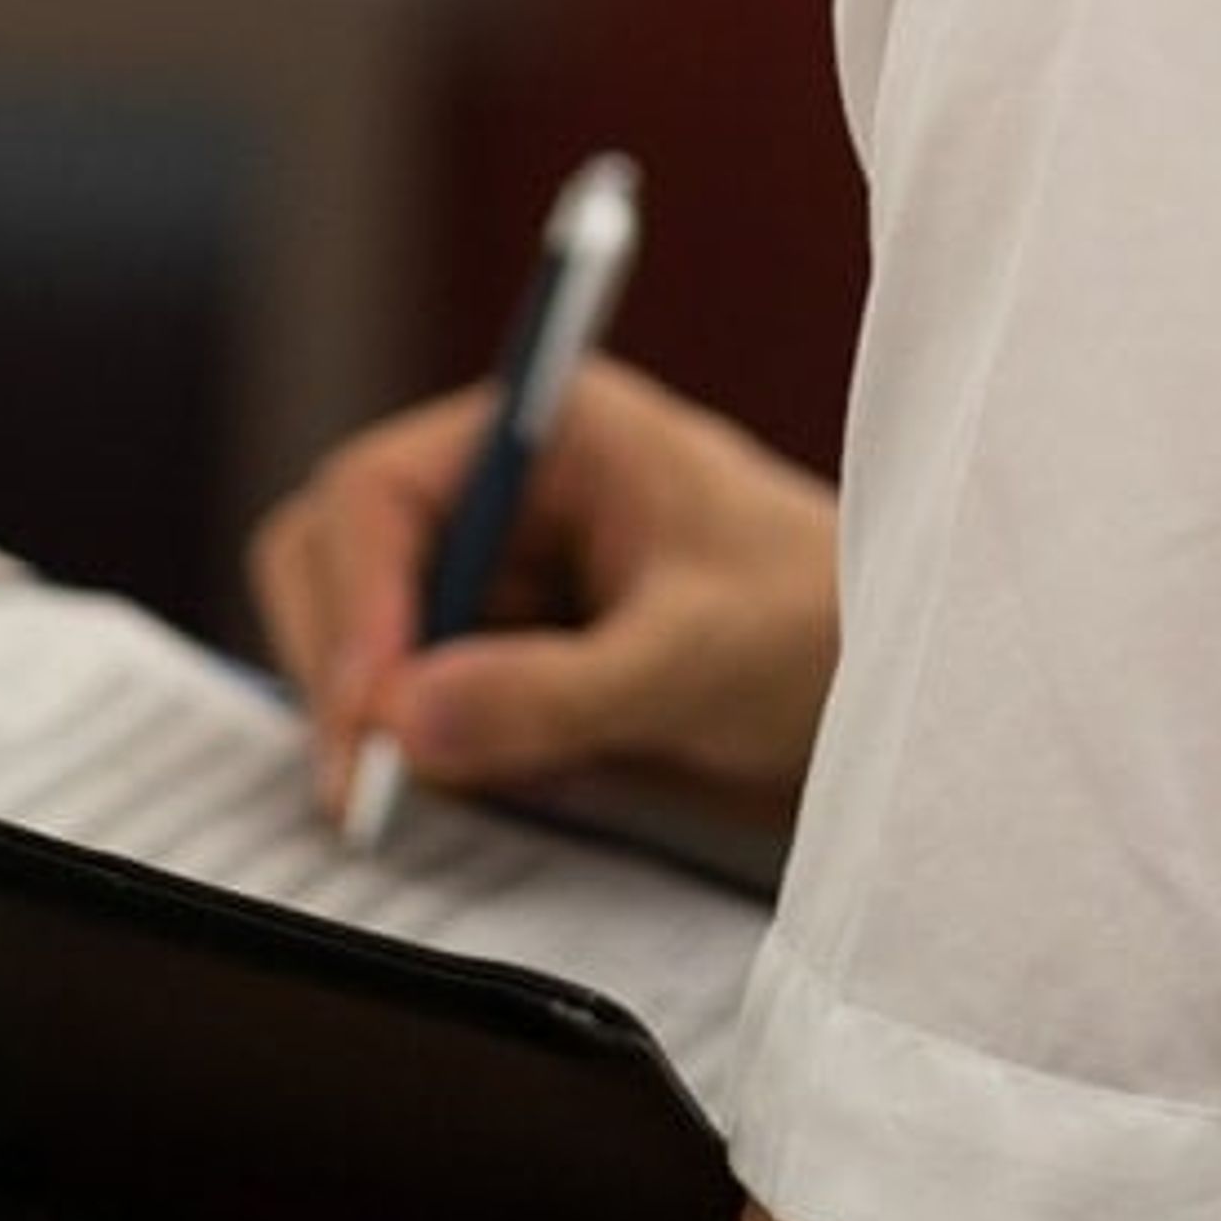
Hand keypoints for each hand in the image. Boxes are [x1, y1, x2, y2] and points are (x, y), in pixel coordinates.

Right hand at [251, 351, 838, 825]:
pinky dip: (427, 755)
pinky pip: (412, 705)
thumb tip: (404, 721)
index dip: (356, 599)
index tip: (371, 712)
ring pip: (362, 641)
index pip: (381, 489)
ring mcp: (497, 576)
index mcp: (549, 432)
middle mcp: (505, 490)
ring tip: (475, 786)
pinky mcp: (501, 658)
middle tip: (374, 788)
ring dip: (386, 721)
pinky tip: (507, 788)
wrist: (883, 709)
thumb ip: (555, 690)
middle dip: (347, 669)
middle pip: (337, 559)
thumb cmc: (820, 636)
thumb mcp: (698, 660)